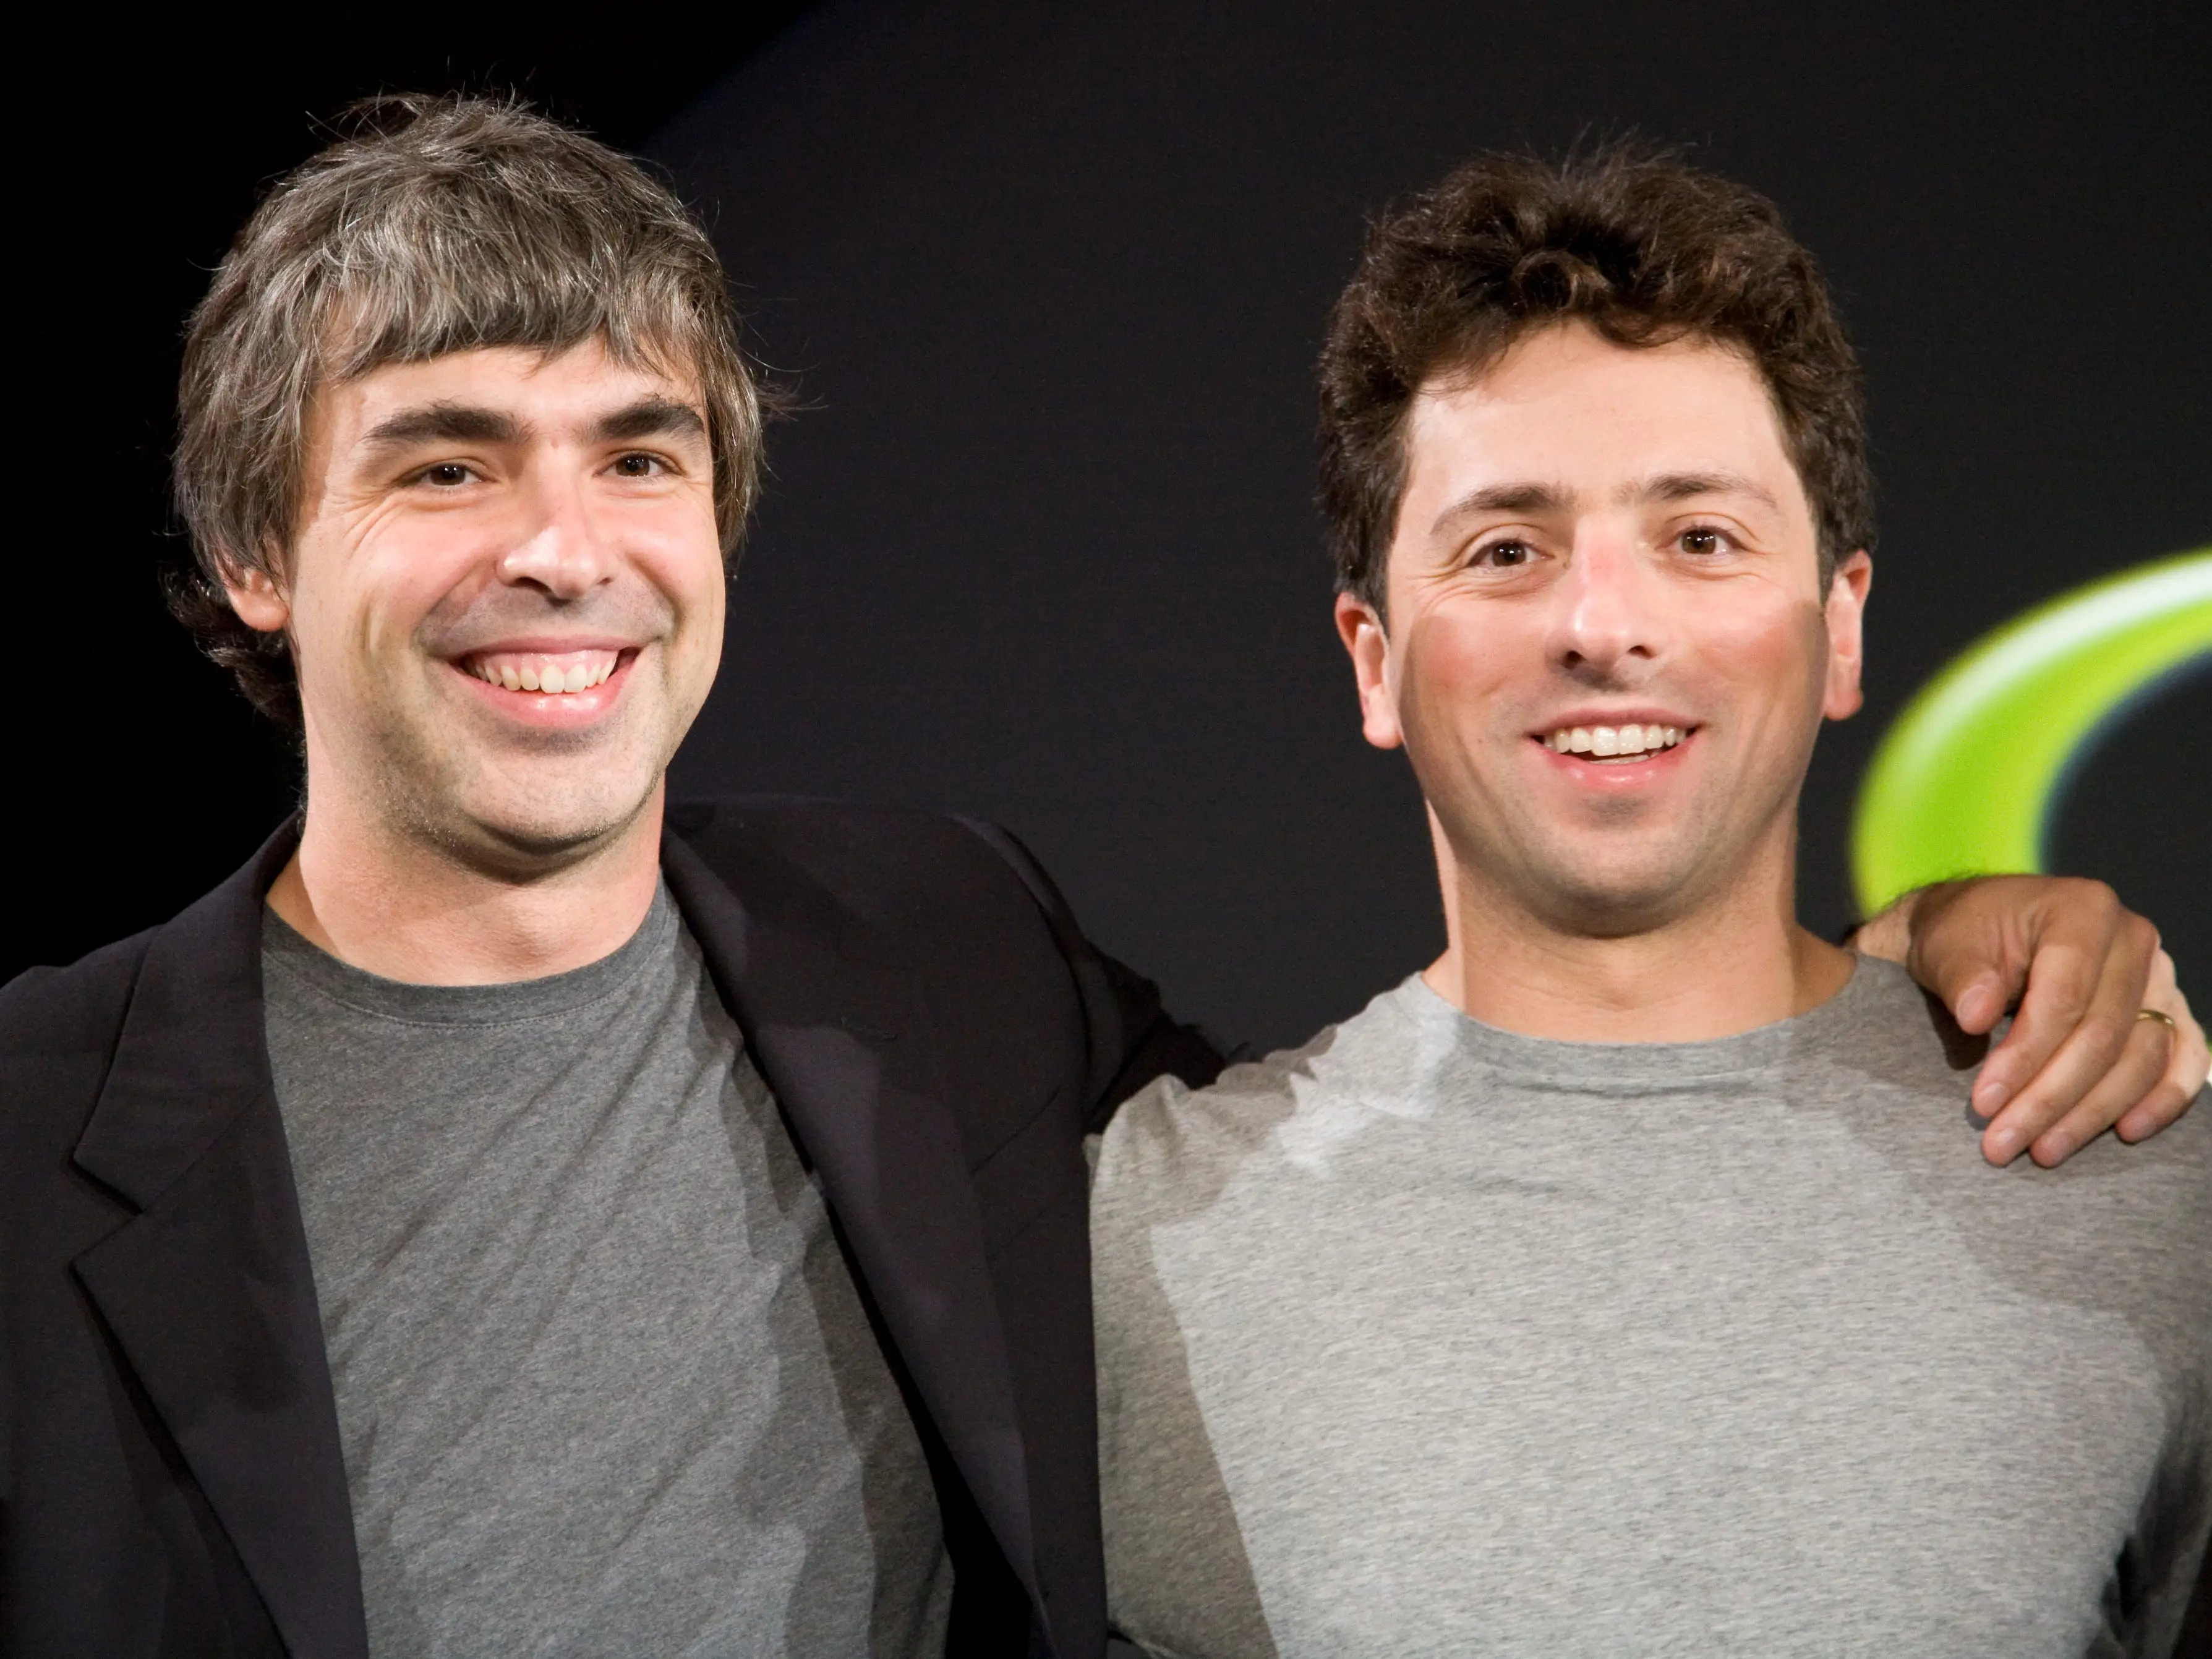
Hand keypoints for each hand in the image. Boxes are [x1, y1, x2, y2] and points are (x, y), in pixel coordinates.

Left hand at [1852, 876, 2205, 1167]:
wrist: (1980, 927)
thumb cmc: (1961, 934)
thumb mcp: (1945, 943)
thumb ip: (1962, 977)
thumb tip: (1977, 1016)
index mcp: (2084, 911)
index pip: (2065, 1000)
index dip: (2026, 1057)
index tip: (1983, 1103)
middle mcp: (2133, 940)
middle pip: (2103, 1036)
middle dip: (2051, 1098)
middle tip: (2003, 1143)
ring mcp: (2156, 976)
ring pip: (2140, 1057)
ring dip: (2093, 1112)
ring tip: (2042, 1151)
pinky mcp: (2165, 1008)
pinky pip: (2181, 1057)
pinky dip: (2162, 1098)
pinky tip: (2127, 1131)